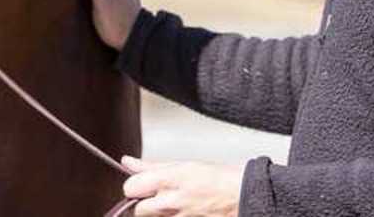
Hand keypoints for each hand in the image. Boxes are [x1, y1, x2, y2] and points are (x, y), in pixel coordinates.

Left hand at [120, 156, 242, 215]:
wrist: (245, 196)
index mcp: (171, 179)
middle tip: (156, 196)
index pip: (131, 187)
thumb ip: (152, 166)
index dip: (133, 186)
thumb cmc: (221, 178)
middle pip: (139, 210)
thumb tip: (128, 162)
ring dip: (157, 213)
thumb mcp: (185, 164)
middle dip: (144, 204)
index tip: (139, 185)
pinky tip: (181, 211)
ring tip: (171, 204)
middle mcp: (173, 201)